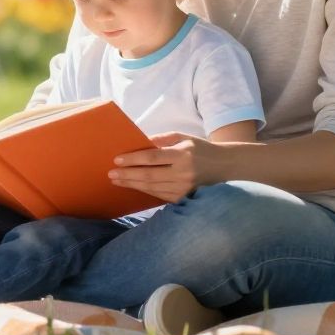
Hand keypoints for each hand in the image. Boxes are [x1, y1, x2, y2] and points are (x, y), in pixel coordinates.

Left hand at [107, 132, 226, 203]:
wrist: (224, 166)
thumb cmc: (200, 148)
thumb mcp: (183, 137)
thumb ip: (162, 139)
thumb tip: (139, 142)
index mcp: (183, 154)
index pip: (153, 157)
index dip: (133, 159)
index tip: (117, 160)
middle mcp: (183, 173)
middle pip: (150, 175)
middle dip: (128, 175)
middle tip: (111, 174)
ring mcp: (184, 188)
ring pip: (153, 188)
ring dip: (133, 184)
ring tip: (117, 181)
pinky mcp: (184, 198)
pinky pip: (160, 196)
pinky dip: (145, 191)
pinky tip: (134, 186)